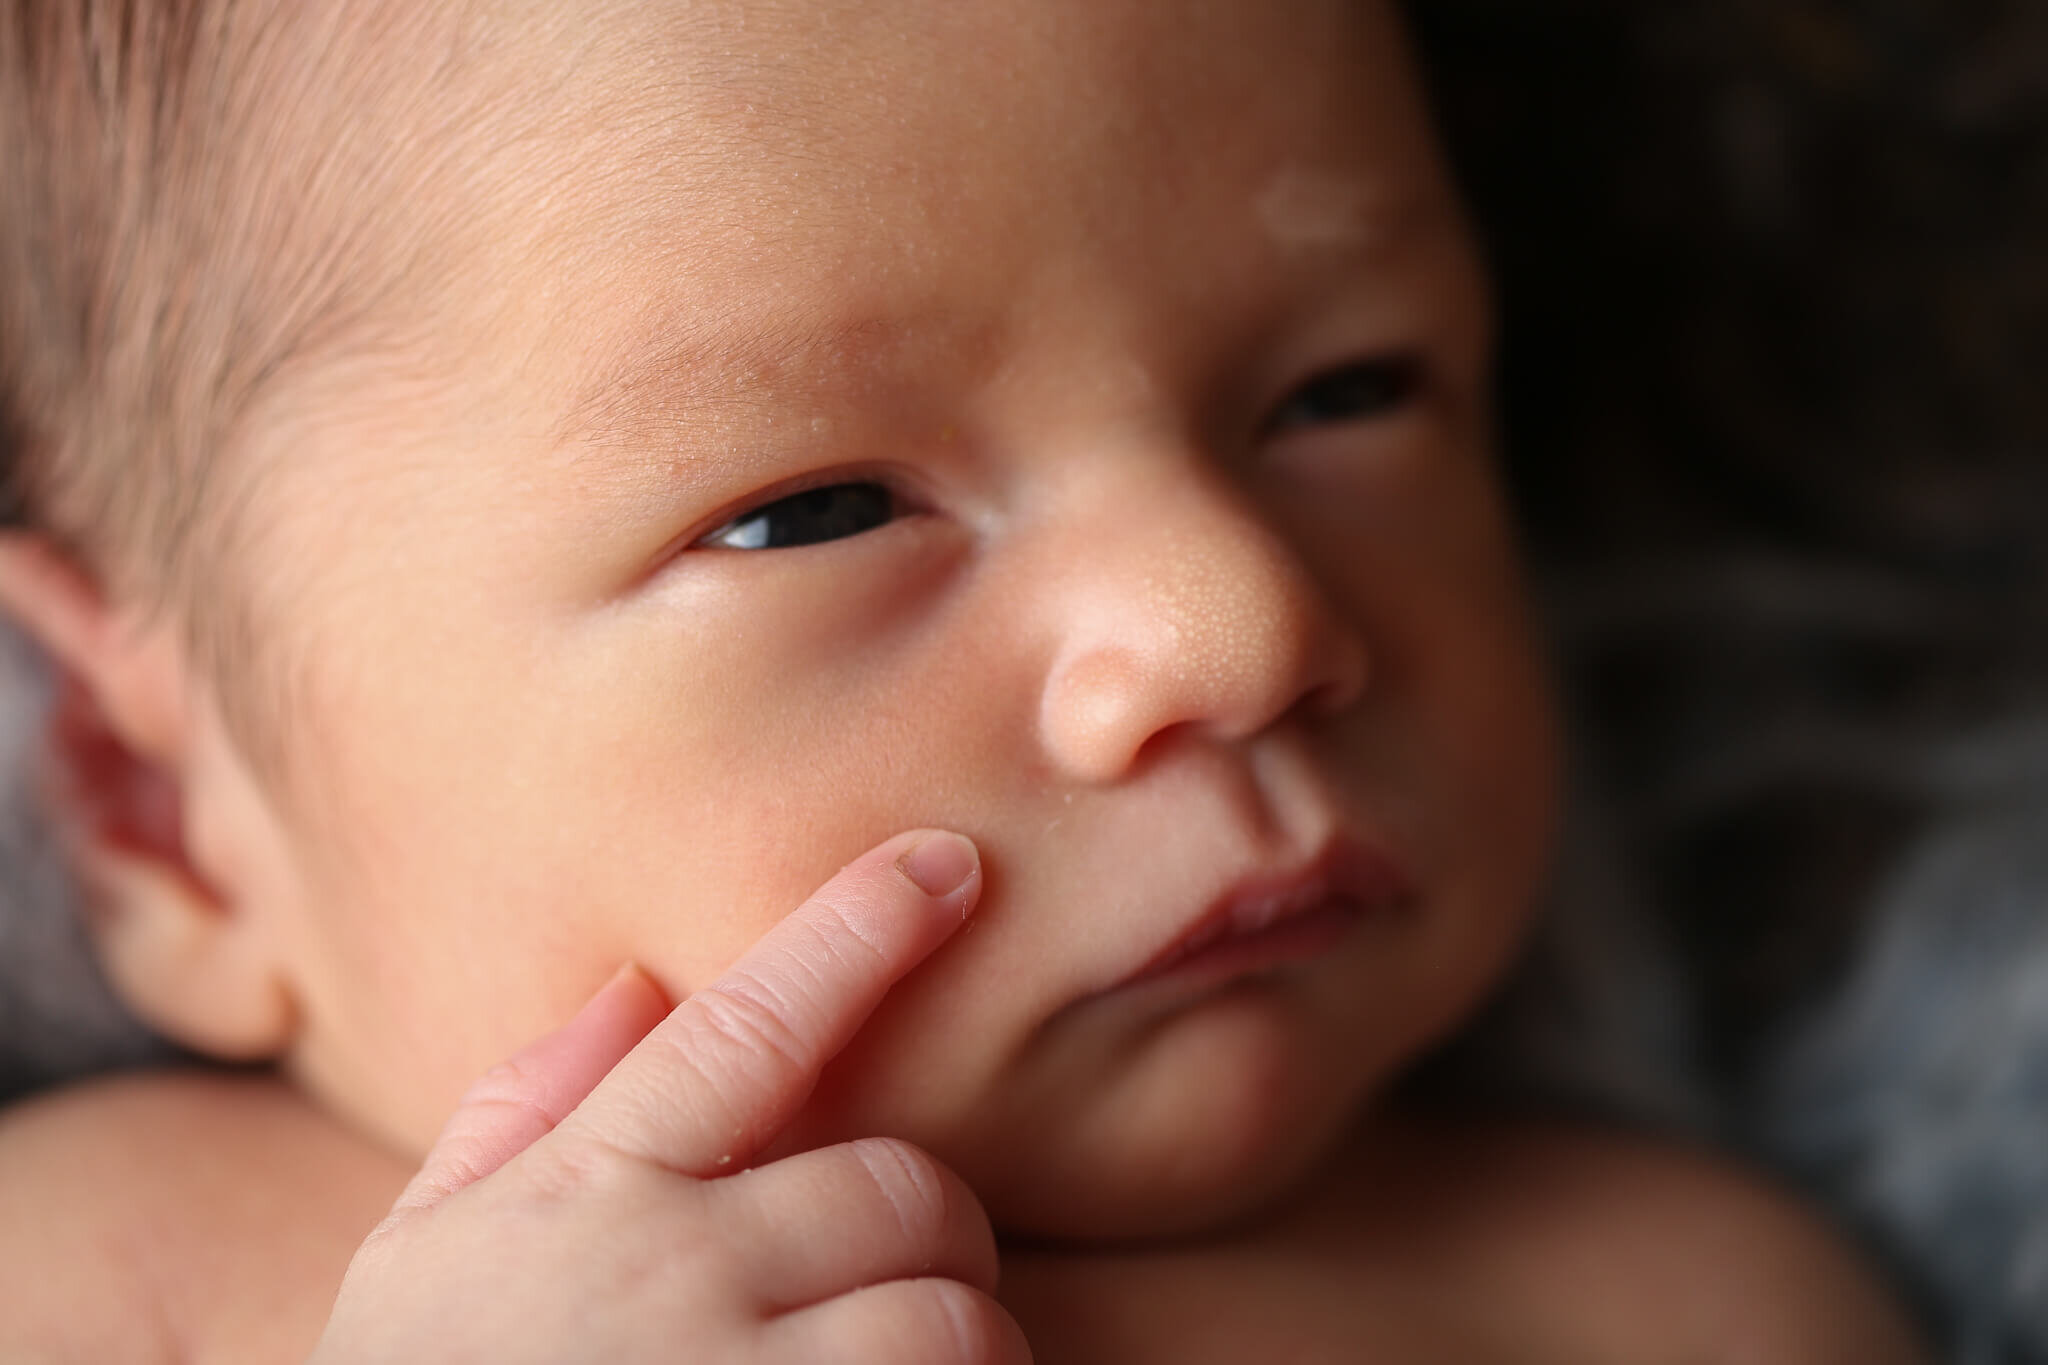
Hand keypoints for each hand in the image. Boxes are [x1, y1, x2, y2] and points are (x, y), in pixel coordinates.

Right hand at [310, 830, 1028, 1363]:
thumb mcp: (415, 1264)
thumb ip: (517, 1115)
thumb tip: (634, 984)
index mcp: (582, 1196)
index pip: (749, 1027)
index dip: (858, 931)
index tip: (945, 864)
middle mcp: (670, 1278)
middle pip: (900, 1187)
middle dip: (927, 1230)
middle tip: (893, 1273)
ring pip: (946, 1319)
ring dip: (952, 1341)